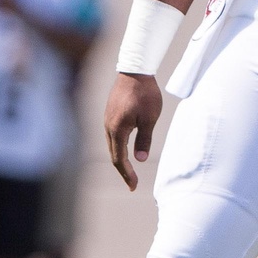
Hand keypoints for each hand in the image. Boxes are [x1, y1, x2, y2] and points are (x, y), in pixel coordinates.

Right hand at [104, 73, 162, 190]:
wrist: (135, 70)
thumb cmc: (145, 94)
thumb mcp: (149, 118)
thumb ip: (144, 140)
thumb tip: (140, 160)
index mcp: (117, 129)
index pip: (120, 159)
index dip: (127, 174)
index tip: (134, 187)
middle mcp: (108, 126)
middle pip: (113, 154)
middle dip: (123, 171)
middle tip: (132, 184)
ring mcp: (107, 119)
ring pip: (112, 145)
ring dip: (120, 159)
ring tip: (129, 171)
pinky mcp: (110, 114)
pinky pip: (112, 135)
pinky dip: (118, 147)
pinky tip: (125, 150)